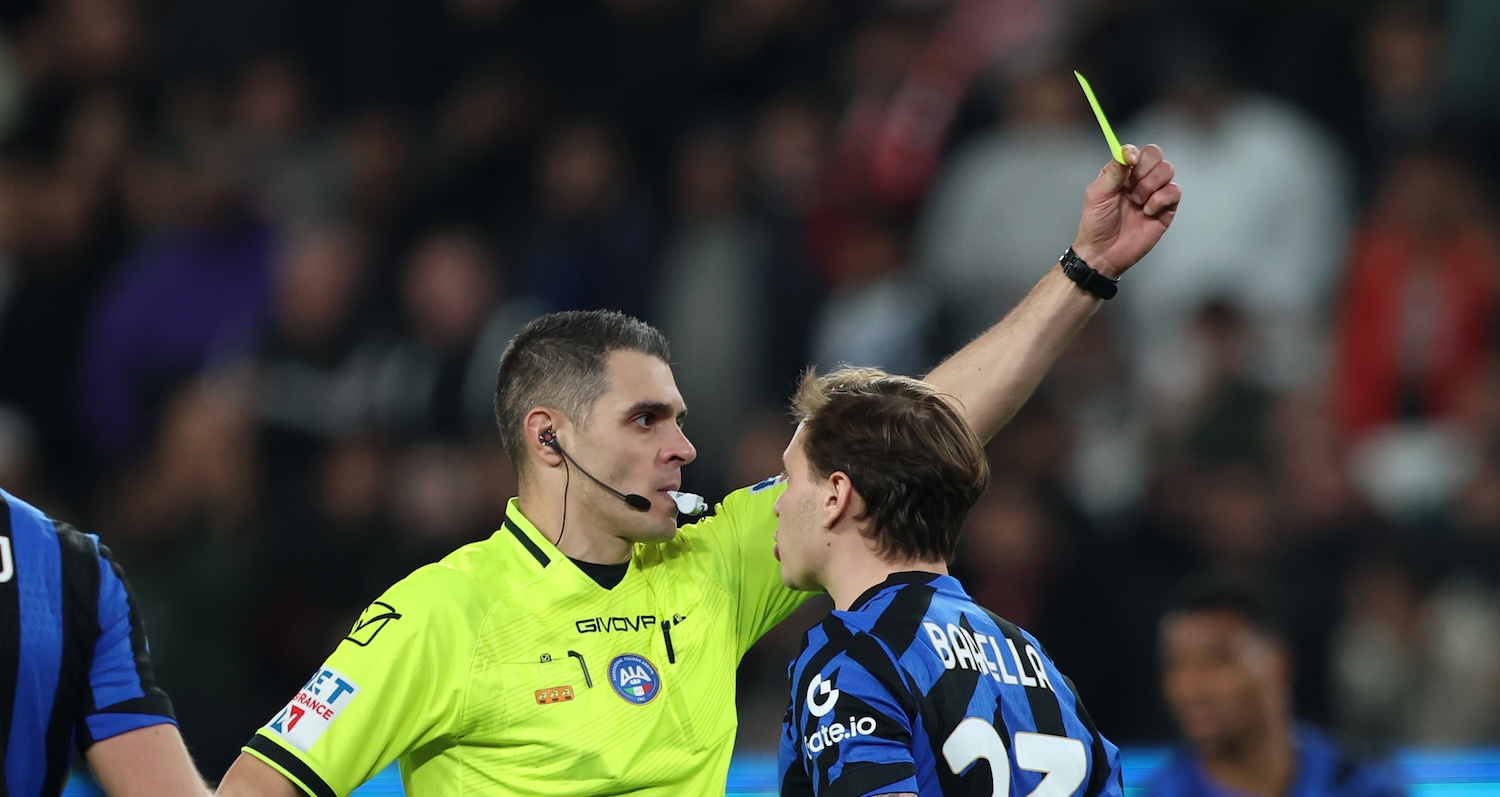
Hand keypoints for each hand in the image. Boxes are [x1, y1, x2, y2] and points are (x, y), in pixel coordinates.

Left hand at [1071, 144, 1179, 278]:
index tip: (1131, 162)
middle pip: (1156, 155)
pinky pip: (1175, 191)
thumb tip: (1127, 153)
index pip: (1136, 151)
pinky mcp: (1166, 208)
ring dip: (1151, 185)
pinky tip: (1148, 210)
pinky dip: (1161, 199)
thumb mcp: (1097, 195)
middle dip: (1145, 170)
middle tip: (1131, 188)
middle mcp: (1140, 179)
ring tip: (1137, 202)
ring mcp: (1154, 192)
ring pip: (1168, 170)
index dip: (1135, 153)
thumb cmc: (1096, 224)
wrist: (1104, 252)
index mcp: (1122, 173)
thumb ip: (1113, 172)